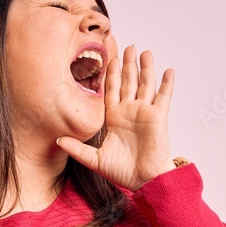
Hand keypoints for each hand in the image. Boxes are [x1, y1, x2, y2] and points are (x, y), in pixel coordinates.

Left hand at [57, 44, 175, 191]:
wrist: (143, 180)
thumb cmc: (122, 172)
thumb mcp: (94, 159)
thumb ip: (76, 149)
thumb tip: (57, 141)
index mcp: (113, 117)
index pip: (110, 90)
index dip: (109, 74)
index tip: (107, 58)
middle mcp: (129, 111)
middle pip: (128, 81)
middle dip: (127, 64)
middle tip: (127, 46)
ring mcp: (144, 112)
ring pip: (145, 84)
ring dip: (145, 68)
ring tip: (144, 52)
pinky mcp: (158, 117)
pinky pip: (163, 96)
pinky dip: (167, 83)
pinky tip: (168, 70)